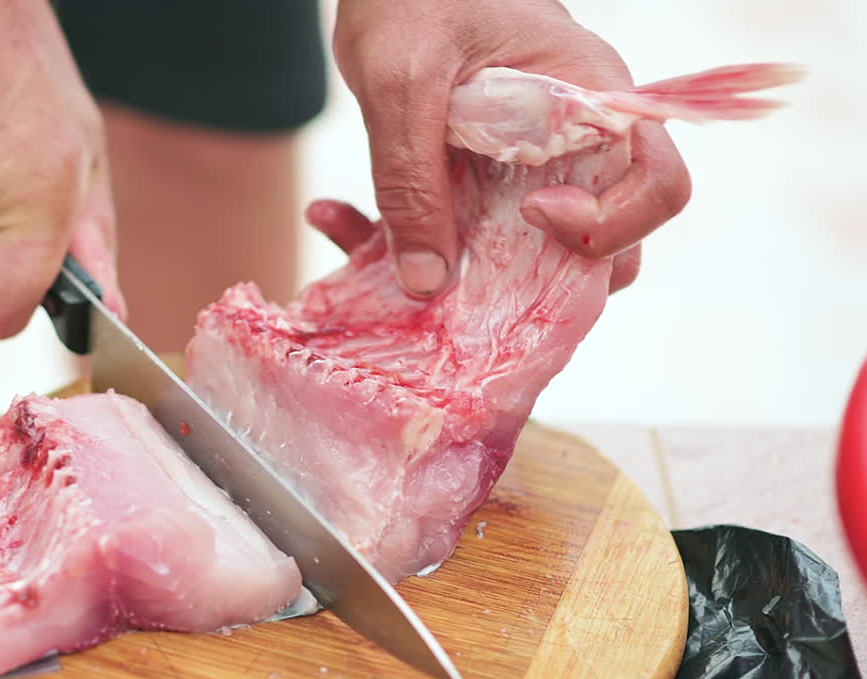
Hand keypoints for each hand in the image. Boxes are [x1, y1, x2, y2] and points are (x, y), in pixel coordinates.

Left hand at [331, 0, 690, 294]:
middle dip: (526, 283)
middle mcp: (577, 140)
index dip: (612, 226)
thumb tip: (428, 284)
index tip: (536, 215)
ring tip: (366, 247)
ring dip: (450, 272)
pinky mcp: (481, 178)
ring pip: (523, 254)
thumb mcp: (401, 83)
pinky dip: (404, 241)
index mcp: (592, 99)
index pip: (658, 186)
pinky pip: (464, 234)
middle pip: (599, 244)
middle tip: (449, 273)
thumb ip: (411, 181)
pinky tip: (331, 215)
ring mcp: (530, 164)